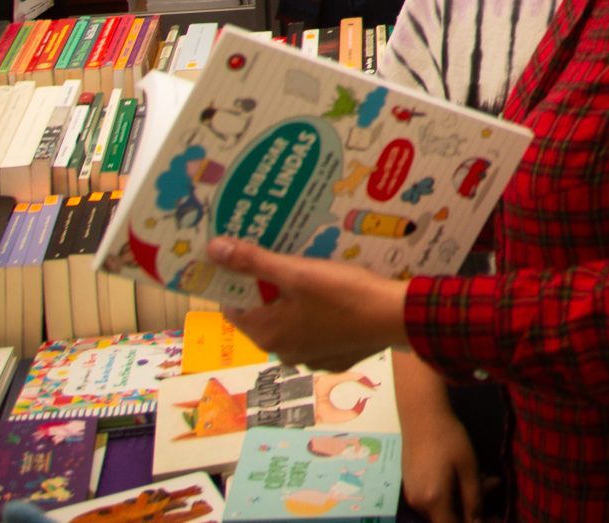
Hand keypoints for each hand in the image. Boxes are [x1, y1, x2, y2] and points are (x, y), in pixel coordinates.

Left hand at [208, 236, 410, 371]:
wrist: (396, 317)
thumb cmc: (343, 293)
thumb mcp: (297, 271)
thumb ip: (254, 261)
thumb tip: (213, 249)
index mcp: (268, 334)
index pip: (234, 307)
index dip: (238, 282)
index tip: (249, 259)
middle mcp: (284, 353)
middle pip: (264, 316)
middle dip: (270, 290)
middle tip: (287, 261)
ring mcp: (311, 359)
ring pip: (292, 325)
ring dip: (296, 304)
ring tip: (313, 275)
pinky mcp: (335, 358)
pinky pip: (316, 334)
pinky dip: (319, 318)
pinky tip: (336, 299)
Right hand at [399, 357, 486, 522]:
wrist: (422, 415)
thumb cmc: (449, 439)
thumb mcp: (468, 468)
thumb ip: (474, 498)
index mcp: (433, 501)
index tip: (495, 517)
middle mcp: (419, 504)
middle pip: (449, 518)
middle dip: (474, 507)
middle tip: (493, 485)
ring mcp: (413, 495)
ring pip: (444, 507)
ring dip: (465, 497)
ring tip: (485, 476)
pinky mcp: (412, 486)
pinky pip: (435, 498)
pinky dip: (453, 491)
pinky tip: (466, 474)